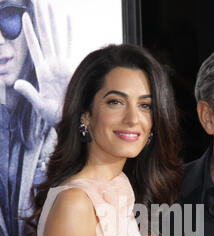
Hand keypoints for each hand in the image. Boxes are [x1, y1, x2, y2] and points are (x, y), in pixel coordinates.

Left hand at [14, 0, 71, 126]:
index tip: (24, 16)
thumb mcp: (39, 105)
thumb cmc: (55, 116)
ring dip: (53, 21)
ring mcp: (62, 65)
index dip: (29, 32)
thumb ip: (28, 92)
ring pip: (56, 38)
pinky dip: (69, 33)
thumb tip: (16, 83)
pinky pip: (70, 47)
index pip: (34, 47)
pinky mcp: (71, 68)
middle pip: (44, 36)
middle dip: (41, 18)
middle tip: (39, 1)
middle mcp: (51, 64)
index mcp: (42, 72)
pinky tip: (68, 19)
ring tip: (50, 5)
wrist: (70, 121)